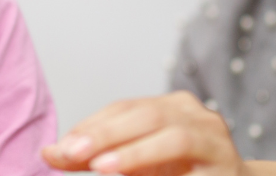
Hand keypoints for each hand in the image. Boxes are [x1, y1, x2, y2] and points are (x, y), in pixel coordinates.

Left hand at [41, 91, 247, 174]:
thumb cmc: (181, 174)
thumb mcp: (135, 161)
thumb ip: (94, 157)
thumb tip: (48, 152)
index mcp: (173, 107)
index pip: (124, 108)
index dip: (91, 126)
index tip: (60, 148)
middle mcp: (198, 116)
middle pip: (148, 116)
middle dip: (106, 134)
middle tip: (71, 153)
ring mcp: (218, 143)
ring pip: (176, 139)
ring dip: (136, 153)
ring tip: (103, 167)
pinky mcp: (228, 170)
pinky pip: (195, 173)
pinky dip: (163, 173)